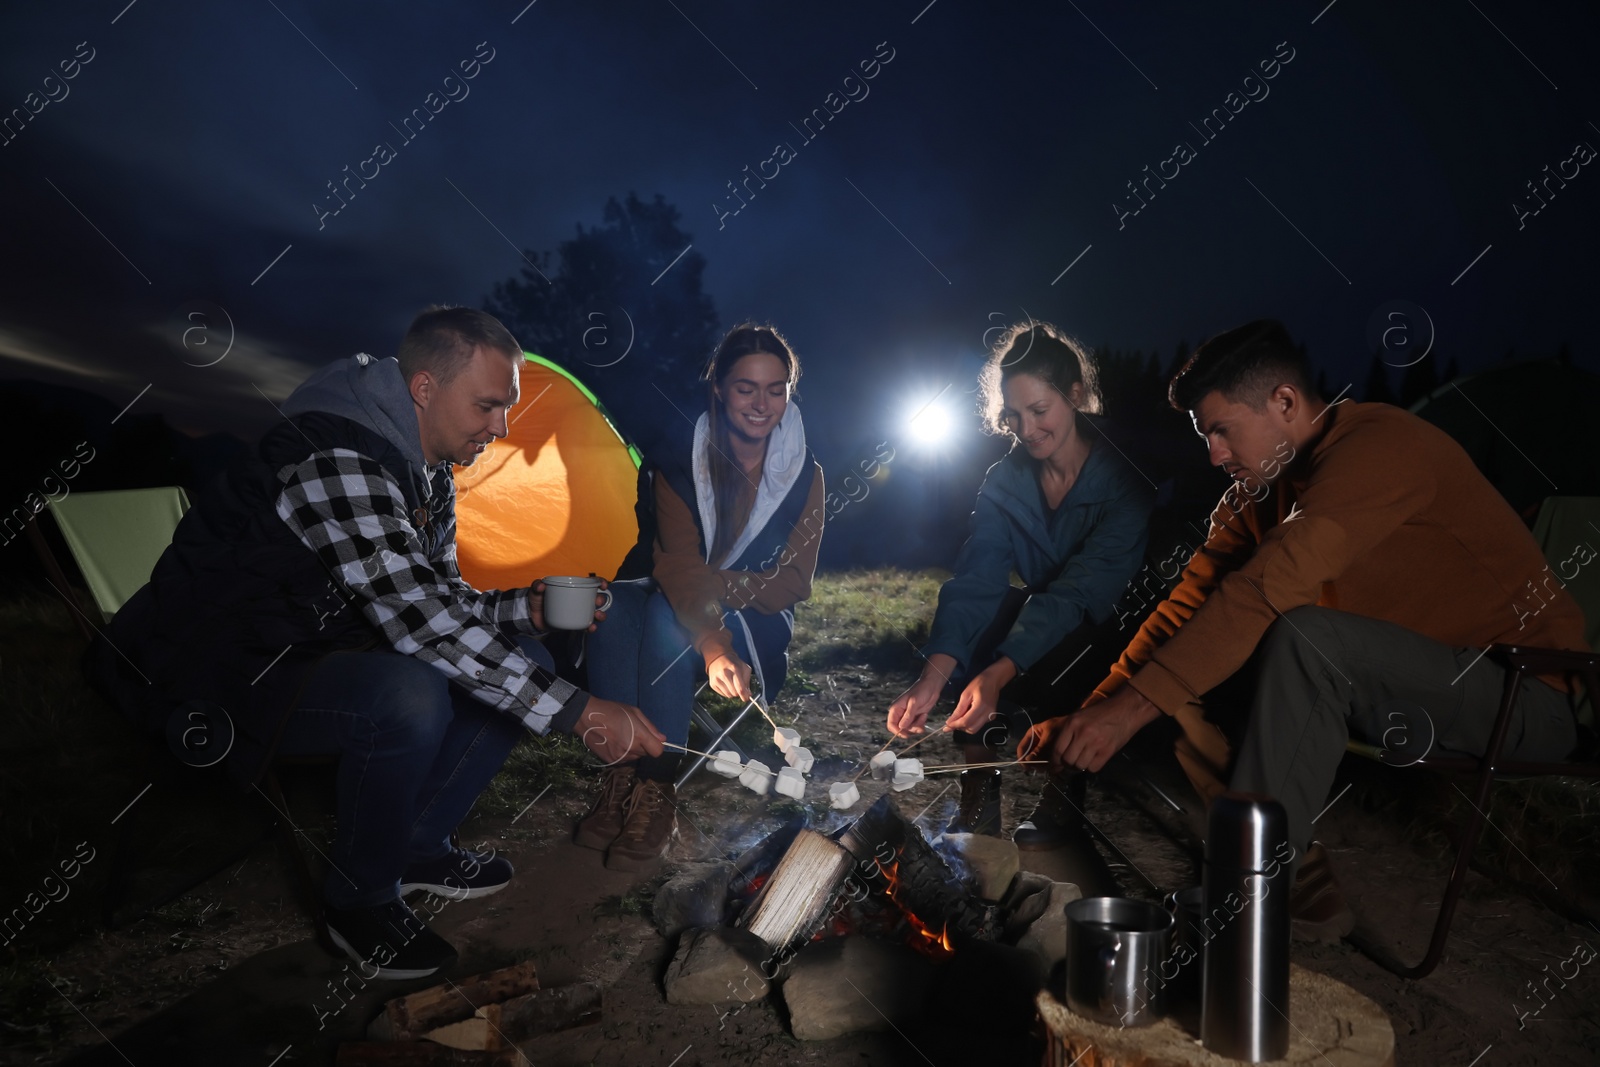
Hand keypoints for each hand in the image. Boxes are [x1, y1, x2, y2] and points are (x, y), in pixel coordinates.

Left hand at [528, 578, 609, 632]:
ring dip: (601, 614)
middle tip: (597, 602)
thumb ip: (537, 586)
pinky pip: (586, 625)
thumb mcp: (536, 590)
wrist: (532, 617)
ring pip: (595, 612)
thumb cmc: (537, 599)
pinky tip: (591, 628)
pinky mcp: (575, 623)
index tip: (603, 586)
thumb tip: (541, 585)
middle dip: (601, 600)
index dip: (601, 582)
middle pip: (596, 598)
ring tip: (598, 616)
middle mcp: (579, 599)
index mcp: (574, 587)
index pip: (591, 582)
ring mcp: (578, 612)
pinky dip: (591, 627)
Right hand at [576, 697, 665, 765]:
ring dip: (633, 749)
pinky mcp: (610, 761)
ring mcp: (620, 757)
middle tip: (632, 733)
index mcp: (638, 736)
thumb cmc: (612, 711)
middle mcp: (630, 749)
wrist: (586, 717)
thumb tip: (663, 739)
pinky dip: (623, 753)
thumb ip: (650, 727)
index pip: (657, 751)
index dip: (657, 746)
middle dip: (643, 745)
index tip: (652, 740)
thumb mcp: (634, 712)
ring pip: (635, 757)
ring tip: (622, 737)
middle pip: (646, 754)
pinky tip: (614, 742)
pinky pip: (624, 759)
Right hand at [705, 651, 752, 701]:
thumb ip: (747, 681)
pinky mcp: (712, 684)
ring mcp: (717, 679)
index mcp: (734, 669)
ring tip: (732, 684)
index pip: (740, 688)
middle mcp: (724, 674)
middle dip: (739, 692)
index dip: (744, 696)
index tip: (746, 698)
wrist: (718, 658)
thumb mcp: (744, 668)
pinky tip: (726, 684)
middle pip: (734, 693)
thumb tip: (748, 694)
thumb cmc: (734, 664)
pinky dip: (727, 692)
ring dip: (733, 693)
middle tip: (740, 688)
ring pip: (729, 695)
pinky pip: (723, 694)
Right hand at [887, 654, 955, 736]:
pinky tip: (925, 715)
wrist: (931, 686)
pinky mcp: (916, 717)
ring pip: (910, 729)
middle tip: (919, 725)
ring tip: (923, 716)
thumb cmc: (921, 691)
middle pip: (901, 729)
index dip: (897, 731)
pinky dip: (921, 724)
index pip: (891, 724)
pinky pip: (916, 726)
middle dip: (911, 729)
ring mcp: (908, 716)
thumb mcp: (914, 703)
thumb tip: (901, 727)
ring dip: (917, 726)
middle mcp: (900, 714)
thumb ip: (908, 715)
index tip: (906, 735)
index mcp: (896, 709)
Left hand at [944, 658, 1016, 733]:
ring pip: (975, 729)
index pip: (966, 722)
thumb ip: (959, 710)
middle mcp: (987, 714)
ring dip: (965, 727)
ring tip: (958, 719)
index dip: (955, 725)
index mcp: (981, 706)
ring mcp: (991, 717)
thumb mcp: (965, 694)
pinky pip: (979, 725)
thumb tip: (950, 722)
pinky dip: (971, 724)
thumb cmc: (978, 684)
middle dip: (960, 728)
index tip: (946, 726)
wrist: (993, 680)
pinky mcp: (992, 717)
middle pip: (971, 729)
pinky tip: (967, 716)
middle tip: (952, 722)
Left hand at [1040, 687, 1161, 773]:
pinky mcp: (1107, 751)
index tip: (1054, 767)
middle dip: (1066, 766)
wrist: (1125, 709)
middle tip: (1069, 766)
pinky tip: (1094, 759)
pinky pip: (1093, 768)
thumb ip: (1068, 732)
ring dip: (1079, 767)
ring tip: (1083, 760)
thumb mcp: (1080, 716)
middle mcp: (1082, 733)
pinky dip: (1091, 767)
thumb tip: (1059, 753)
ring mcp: (1095, 743)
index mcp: (1072, 724)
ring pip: (1080, 766)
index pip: (1057, 749)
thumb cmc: (1101, 713)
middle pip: (1067, 760)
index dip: (1054, 762)